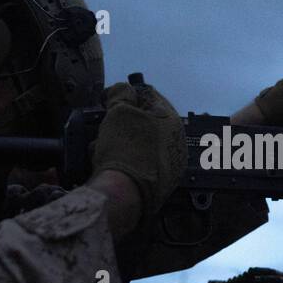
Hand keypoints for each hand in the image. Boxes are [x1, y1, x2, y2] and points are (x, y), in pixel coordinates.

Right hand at [90, 81, 185, 227]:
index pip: (150, 96)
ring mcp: (171, 165)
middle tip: (107, 124)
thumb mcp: (119, 111)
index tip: (111, 99)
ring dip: (123, 141)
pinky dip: (127, 160)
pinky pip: (141, 163)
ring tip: (105, 145)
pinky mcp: (160, 183)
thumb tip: (122, 89)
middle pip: (146, 121)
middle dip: (124, 121)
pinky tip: (111, 162)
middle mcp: (177, 142)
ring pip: (142, 143)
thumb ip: (121, 94)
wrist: (124, 193)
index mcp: (173, 120)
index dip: (127, 94)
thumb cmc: (125, 150)